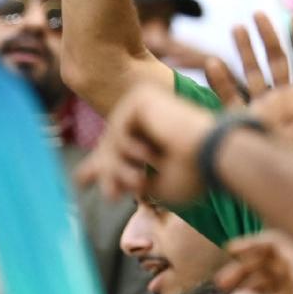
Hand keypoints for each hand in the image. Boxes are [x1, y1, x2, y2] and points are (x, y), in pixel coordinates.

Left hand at [74, 81, 219, 203]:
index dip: (100, 167)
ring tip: (136, 179)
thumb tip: (81, 176)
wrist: (212, 155)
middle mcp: (151, 120)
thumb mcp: (153, 187)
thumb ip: (122, 179)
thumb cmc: (192, 175)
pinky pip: (116, 128)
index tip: (80, 182)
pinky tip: (147, 153)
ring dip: (116, 167)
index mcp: (156, 138)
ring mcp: (147, 107)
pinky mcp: (142, 98)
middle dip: (108, 172)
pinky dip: (125, 147)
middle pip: (110, 146)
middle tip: (112, 195)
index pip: (119, 150)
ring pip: (111, 140)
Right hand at [204, 13, 292, 162]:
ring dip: (244, 50)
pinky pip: (230, 99)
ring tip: (238, 26)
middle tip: (259, 13)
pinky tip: (214, 62)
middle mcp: (284, 99)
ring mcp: (263, 109)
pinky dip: (222, 81)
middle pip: (275, 61)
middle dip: (267, 37)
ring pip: (252, 73)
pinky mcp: (245, 123)